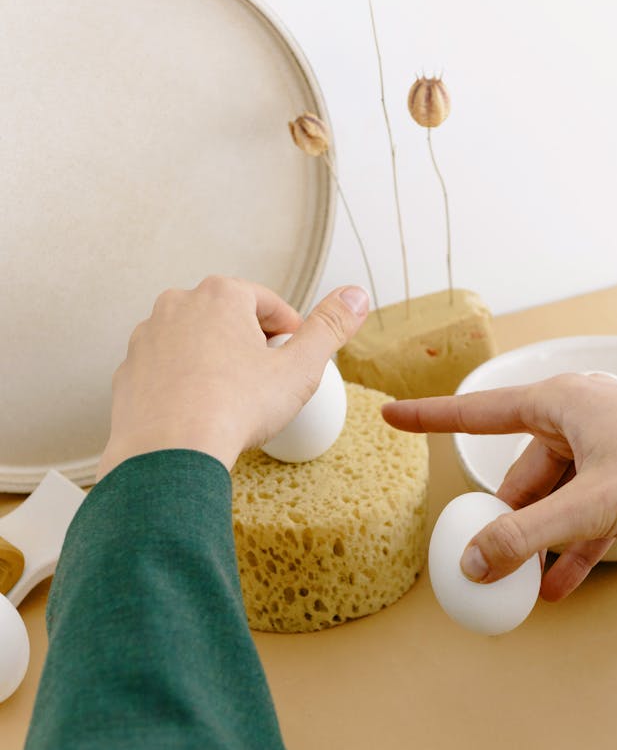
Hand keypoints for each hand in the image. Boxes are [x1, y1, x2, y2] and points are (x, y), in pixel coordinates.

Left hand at [97, 277, 368, 480]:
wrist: (169, 454)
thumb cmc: (232, 410)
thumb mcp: (299, 369)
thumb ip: (330, 328)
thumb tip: (355, 297)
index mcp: (221, 294)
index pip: (269, 304)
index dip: (289, 334)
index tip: (293, 363)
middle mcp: (178, 305)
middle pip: (229, 319)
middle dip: (250, 347)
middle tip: (265, 386)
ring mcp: (148, 337)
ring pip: (195, 343)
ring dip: (216, 364)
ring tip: (232, 403)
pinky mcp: (128, 370)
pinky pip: (167, 371)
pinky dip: (185, 385)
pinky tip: (200, 415)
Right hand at [382, 373, 616, 599]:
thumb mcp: (592, 507)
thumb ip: (526, 537)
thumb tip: (474, 564)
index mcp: (559, 402)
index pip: (476, 411)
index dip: (429, 418)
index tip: (391, 414)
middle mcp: (578, 417)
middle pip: (521, 475)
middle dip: (508, 523)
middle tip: (490, 566)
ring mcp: (605, 446)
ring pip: (555, 498)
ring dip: (541, 543)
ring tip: (526, 589)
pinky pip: (585, 511)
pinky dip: (572, 545)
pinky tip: (560, 586)